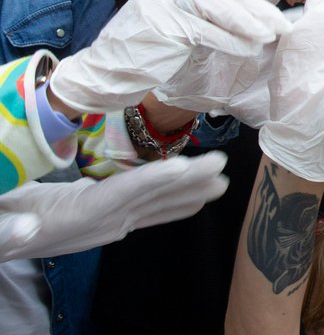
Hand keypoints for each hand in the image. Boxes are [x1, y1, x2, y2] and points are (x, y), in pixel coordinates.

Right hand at [0, 152, 228, 261]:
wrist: (1, 236)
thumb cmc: (0, 223)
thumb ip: (7, 229)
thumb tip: (21, 230)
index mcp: (75, 217)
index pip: (120, 194)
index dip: (151, 180)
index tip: (182, 167)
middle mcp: (100, 223)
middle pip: (149, 199)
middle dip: (185, 184)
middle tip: (221, 168)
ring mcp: (107, 224)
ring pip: (155, 205)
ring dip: (189, 192)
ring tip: (222, 181)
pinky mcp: (107, 221)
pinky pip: (148, 211)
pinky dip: (174, 202)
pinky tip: (197, 198)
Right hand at [48, 0, 291, 113]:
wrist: (106, 74)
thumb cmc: (153, 55)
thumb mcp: (189, 29)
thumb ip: (217, 16)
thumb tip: (263, 13)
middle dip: (258, 0)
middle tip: (284, 17)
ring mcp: (164, 2)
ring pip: (217, 5)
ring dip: (249, 20)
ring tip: (273, 33)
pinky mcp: (162, 24)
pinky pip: (205, 30)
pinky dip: (231, 40)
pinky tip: (250, 48)